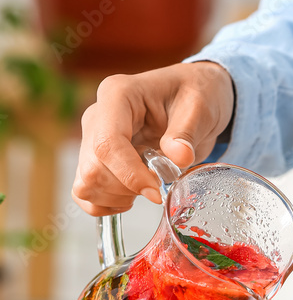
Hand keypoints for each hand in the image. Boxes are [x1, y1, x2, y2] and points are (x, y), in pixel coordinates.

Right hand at [72, 61, 234, 216]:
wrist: (192, 100)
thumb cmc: (194, 96)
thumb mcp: (200, 107)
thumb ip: (187, 132)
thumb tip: (178, 157)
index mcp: (118, 95)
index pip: (107, 143)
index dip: (130, 175)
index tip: (156, 192)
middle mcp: (97, 116)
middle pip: (93, 169)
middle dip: (127, 188)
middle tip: (159, 185)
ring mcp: (92, 138)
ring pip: (85, 185)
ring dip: (118, 198)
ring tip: (148, 187)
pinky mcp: (94, 159)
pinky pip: (84, 193)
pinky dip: (106, 205)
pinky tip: (132, 197)